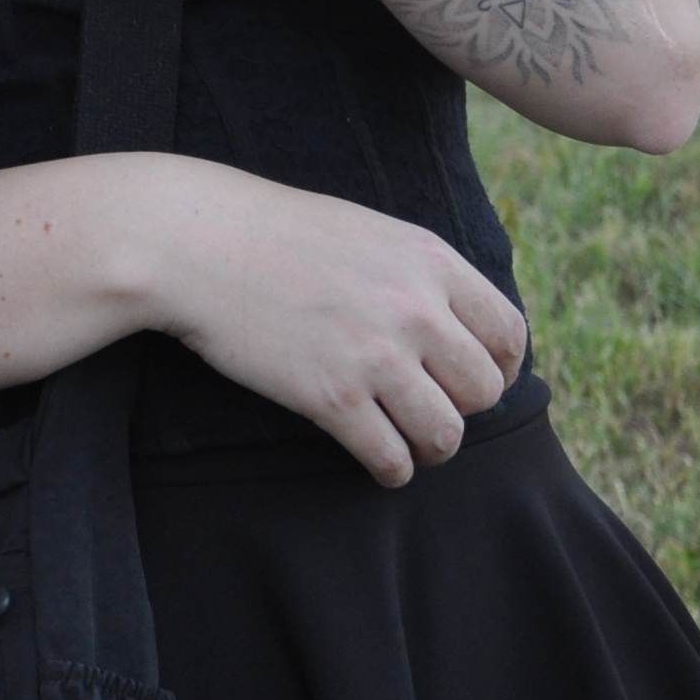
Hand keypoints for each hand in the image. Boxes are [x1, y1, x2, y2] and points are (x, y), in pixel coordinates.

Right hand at [127, 155, 528, 485]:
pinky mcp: (332, 396)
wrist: (191, 241)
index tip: (471, 381)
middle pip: (484, 391)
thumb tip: (454, 322)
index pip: (508, 334)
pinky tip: (375, 459)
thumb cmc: (270, 231)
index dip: (500, 368)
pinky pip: (391, 457)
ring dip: (430, 446)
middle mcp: (414, 309)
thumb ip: (416, 273)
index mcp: (428, 260)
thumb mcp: (364, 230)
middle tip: (428, 407)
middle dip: (461, 407)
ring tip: (407, 442)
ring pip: (446, 434)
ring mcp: (374, 355)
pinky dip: (390, 469)